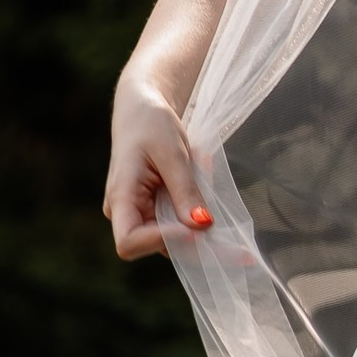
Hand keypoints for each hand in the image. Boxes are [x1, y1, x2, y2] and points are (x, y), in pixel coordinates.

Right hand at [101, 82, 211, 259]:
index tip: (196, 226)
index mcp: (121, 197)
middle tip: (235, 237)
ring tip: (206, 171)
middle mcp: (126, 213)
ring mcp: (141, 214)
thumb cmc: (151, 124)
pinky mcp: (156, 210)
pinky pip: (180, 222)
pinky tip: (204, 173)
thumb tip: (202, 225)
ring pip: (175, 237)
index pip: (129, 242)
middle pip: (158, 246)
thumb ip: (186, 191)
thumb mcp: (173, 154)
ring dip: (201, 219)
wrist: (143, 110)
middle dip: (197, 239)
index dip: (162, 241)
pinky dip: (199, 208)